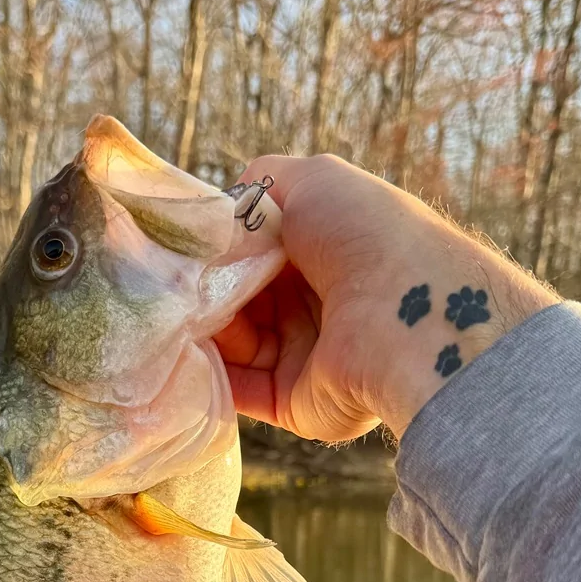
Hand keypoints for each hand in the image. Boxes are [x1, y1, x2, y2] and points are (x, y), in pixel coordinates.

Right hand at [215, 155, 559, 440]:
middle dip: (204, 291)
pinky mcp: (293, 401)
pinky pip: (237, 390)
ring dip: (202, 330)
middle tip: (177, 285)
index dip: (214, 251)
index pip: (248, 253)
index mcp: (320, 253)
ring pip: (230, 345)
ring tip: (182, 315)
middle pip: (235, 299)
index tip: (183, 249)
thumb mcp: (309, 180)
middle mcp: (311, 304)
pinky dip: (209, 373)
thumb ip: (260, 186)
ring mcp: (302, 355)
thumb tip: (221, 215)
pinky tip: (184, 352)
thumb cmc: (362, 234)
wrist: (403, 310)